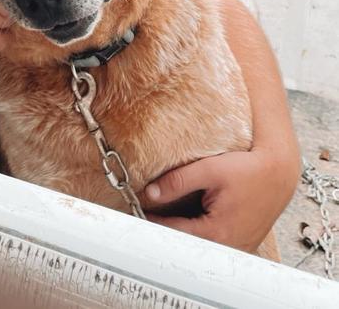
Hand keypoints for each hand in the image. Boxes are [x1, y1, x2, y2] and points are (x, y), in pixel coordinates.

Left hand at [139, 147, 299, 252]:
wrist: (279, 173)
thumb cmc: (247, 169)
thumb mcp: (209, 169)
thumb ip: (177, 181)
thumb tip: (149, 193)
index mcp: (216, 232)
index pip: (173, 233)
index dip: (152, 221)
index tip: (136, 211)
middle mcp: (227, 246)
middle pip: (185, 243)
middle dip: (166, 229)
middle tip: (148, 213)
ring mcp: (236, 247)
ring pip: (199, 245)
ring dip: (183, 232)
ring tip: (166, 214)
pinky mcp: (241, 242)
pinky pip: (214, 242)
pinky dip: (199, 232)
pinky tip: (190, 217)